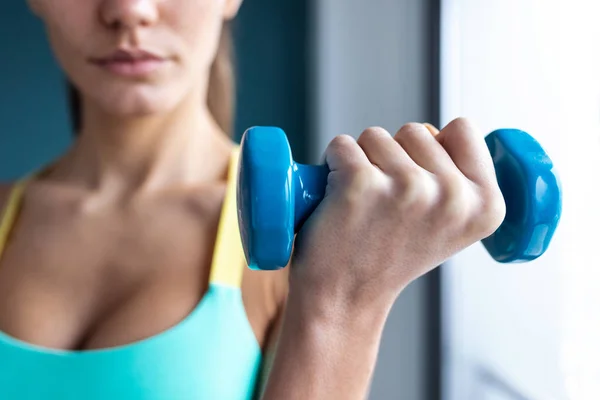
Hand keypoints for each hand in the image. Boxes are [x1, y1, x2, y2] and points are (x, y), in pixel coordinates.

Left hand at [290, 118, 505, 313]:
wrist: (345, 294)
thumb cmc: (391, 253)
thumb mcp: (449, 223)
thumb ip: (458, 176)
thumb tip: (439, 132)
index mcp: (486, 205)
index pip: (463, 129)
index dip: (434, 148)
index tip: (419, 186)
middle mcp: (453, 196)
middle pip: (417, 130)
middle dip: (395, 158)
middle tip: (386, 207)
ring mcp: (408, 188)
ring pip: (377, 135)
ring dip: (364, 162)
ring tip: (365, 206)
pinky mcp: (361, 183)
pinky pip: (341, 144)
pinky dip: (332, 164)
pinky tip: (339, 200)